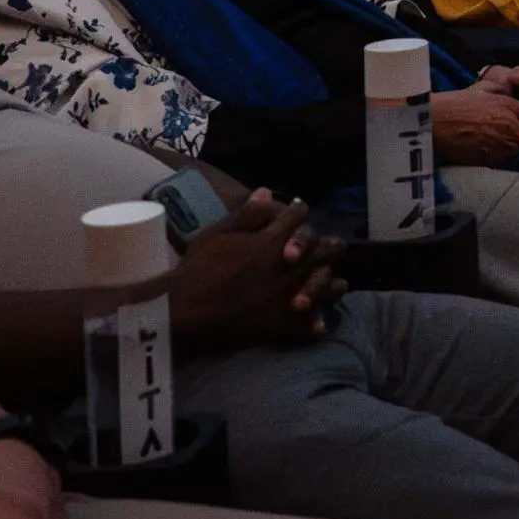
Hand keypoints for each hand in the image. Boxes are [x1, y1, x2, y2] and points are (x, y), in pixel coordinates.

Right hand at [166, 191, 343, 351]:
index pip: (297, 218)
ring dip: (330, 284)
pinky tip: (321, 323)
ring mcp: (285, 298)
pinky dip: (315, 324)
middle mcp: (286, 269)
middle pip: (321, 251)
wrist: (180, 312)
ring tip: (337, 283)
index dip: (298, 212)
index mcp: (271, 242)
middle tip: (333, 246)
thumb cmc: (195, 270)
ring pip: (323, 287)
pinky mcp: (278, 327)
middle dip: (327, 246)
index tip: (299, 210)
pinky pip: (306, 326)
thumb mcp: (215, 235)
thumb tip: (267, 192)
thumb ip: (246, 214)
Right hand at [432, 66, 518, 165]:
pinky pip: (507, 161)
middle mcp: (511, 130)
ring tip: (504, 137)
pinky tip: (492, 145)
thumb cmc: (459, 103)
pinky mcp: (489, 162)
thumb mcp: (486, 85)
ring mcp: (500, 148)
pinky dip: (506, 155)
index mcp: (512, 109)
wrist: (432, 124)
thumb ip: (511, 79)